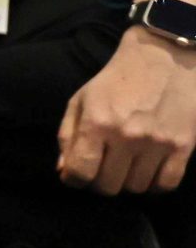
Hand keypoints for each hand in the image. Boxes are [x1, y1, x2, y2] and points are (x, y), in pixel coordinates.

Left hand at [59, 14, 195, 193]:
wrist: (165, 59)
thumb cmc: (117, 81)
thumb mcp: (81, 100)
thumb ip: (68, 136)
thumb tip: (64, 172)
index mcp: (97, 122)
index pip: (80, 173)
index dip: (75, 179)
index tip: (79, 173)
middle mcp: (126, 136)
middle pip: (108, 186)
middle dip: (100, 181)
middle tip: (104, 167)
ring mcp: (157, 143)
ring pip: (136, 188)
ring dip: (128, 181)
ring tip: (127, 164)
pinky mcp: (183, 147)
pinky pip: (165, 185)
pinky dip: (154, 185)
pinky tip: (149, 170)